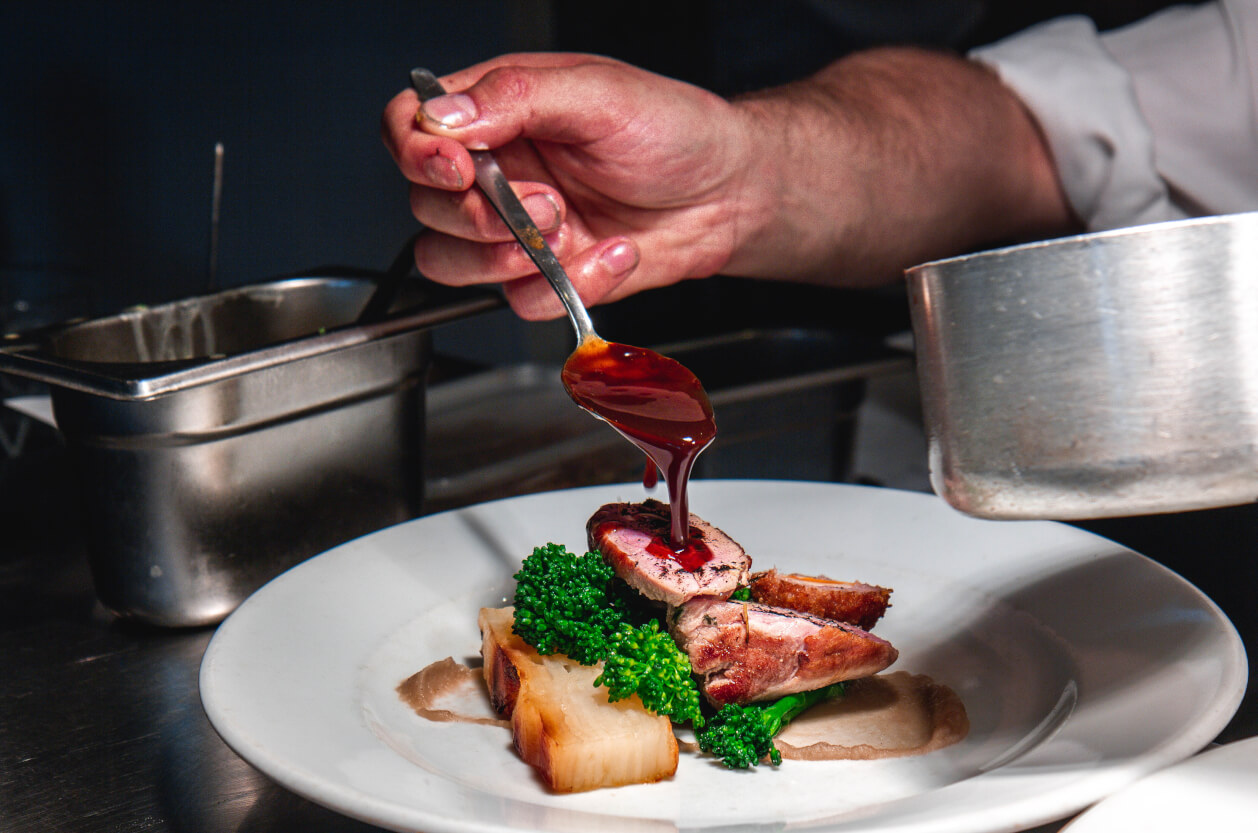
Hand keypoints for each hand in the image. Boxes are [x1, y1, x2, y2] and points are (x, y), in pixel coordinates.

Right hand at [382, 54, 760, 319]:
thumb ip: (516, 97)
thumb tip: (445, 116)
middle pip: (424, 204)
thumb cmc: (674, 130)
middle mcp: (496, 170)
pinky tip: (613, 252)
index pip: (409, 126)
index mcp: (496, 111)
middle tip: (543, 202)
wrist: (730, 194)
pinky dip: (568, 283)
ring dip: (508, 257)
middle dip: (477, 216)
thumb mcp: (599, 94)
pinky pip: (519, 299)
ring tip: (569, 229)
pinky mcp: (546, 273)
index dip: (416, 152)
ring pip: (452, 262)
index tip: (457, 169)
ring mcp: (516, 227)